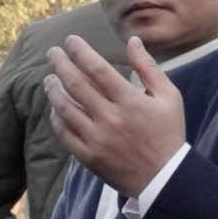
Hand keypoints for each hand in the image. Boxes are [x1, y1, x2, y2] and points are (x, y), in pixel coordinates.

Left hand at [45, 35, 185, 196]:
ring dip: (53, 90)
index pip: (97, 69)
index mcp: (130, 101)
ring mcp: (97, 139)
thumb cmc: (168, 133)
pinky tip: (56, 108)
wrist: (164, 177)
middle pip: (76, 85)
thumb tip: (133, 41)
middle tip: (52, 53)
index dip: (80, 51)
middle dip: (60, 64)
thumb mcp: (168, 96)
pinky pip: (65, 134)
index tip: (70, 41)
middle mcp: (110, 118)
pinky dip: (57, 118)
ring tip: (49, 79)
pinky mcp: (89, 157)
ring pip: (65, 109)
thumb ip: (148, 67)